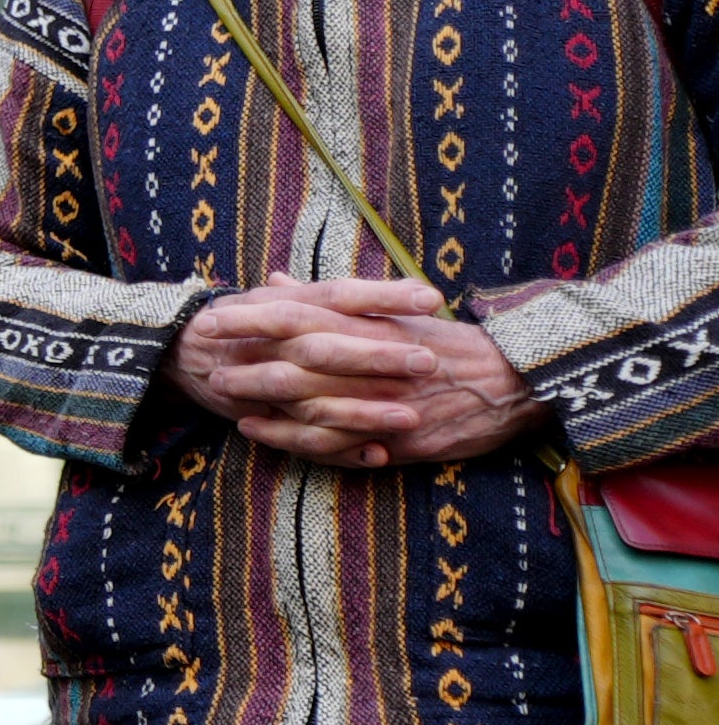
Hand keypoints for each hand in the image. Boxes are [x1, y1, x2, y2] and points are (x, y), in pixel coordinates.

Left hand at [175, 274, 537, 467]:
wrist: (518, 382)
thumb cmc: (449, 342)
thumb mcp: (394, 312)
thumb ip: (331, 299)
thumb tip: (275, 280)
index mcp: (375, 326)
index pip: (304, 315)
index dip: (254, 317)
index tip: (213, 316)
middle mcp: (376, 363)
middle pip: (300, 362)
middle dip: (249, 362)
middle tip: (205, 362)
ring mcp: (387, 403)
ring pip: (312, 405)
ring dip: (264, 403)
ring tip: (225, 398)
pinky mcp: (398, 439)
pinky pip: (337, 444)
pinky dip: (294, 439)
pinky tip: (260, 433)